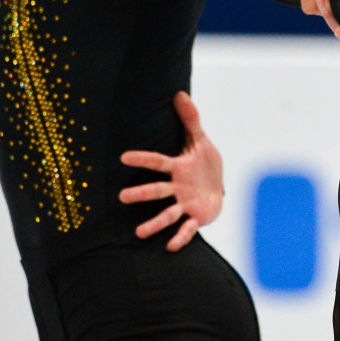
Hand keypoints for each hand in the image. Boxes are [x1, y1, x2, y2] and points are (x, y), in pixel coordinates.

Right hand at [119, 91, 223, 251]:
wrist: (218, 188)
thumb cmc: (205, 164)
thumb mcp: (201, 140)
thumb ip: (191, 119)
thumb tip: (179, 93)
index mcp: (177, 167)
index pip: (158, 162)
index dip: (142, 160)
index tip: (124, 158)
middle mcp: (176, 187)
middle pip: (157, 190)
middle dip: (141, 194)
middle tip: (121, 198)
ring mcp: (184, 204)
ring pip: (167, 214)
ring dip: (154, 223)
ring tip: (139, 233)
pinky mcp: (196, 217)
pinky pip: (186, 229)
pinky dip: (180, 238)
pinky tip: (170, 247)